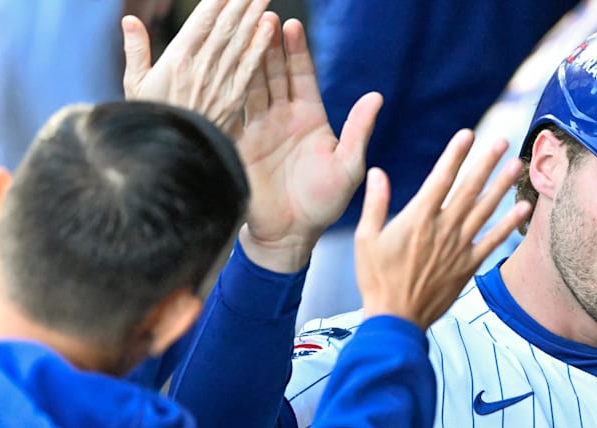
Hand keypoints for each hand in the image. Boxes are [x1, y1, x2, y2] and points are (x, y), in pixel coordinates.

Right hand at [121, 0, 273, 138]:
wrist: (170, 156)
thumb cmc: (150, 121)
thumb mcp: (135, 87)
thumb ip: (136, 51)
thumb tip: (130, 20)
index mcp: (177, 59)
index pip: (202, 20)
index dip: (216, 0)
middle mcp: (201, 66)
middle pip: (226, 25)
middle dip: (241, 1)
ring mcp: (219, 82)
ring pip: (240, 41)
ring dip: (254, 14)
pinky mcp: (233, 100)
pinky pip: (249, 68)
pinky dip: (259, 46)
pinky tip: (270, 28)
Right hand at [238, 17, 381, 272]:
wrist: (289, 237)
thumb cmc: (323, 204)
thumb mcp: (348, 166)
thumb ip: (358, 131)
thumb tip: (376, 97)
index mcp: (309, 118)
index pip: (301, 75)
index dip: (296, 51)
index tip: (290, 25)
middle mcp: (281, 117)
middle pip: (272, 72)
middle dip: (267, 44)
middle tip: (261, 16)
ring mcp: (257, 129)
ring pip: (250, 85)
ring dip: (245, 60)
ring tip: (240, 33)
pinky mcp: (237, 143)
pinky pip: (231, 111)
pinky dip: (226, 89)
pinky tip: (219, 68)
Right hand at [354, 130, 532, 328]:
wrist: (396, 318)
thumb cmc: (376, 279)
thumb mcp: (366, 239)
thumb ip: (375, 204)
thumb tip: (377, 172)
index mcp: (418, 219)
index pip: (441, 178)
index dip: (455, 155)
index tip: (468, 135)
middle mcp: (443, 229)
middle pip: (469, 188)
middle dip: (486, 162)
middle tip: (502, 141)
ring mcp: (458, 247)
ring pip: (485, 210)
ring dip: (502, 186)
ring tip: (516, 164)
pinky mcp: (468, 265)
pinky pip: (493, 240)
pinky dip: (509, 224)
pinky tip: (523, 208)